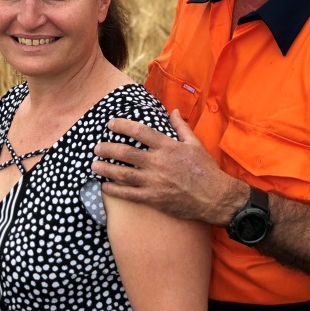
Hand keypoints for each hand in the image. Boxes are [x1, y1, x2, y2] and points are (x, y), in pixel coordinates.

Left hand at [93, 110, 245, 223]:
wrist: (215, 197)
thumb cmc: (206, 169)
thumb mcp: (195, 143)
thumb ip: (181, 126)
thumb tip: (173, 111)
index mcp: (168, 146)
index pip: (140, 131)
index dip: (122, 125)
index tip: (111, 124)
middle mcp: (158, 162)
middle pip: (125, 152)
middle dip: (107, 148)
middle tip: (97, 147)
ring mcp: (154, 182)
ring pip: (123, 173)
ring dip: (105, 169)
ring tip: (94, 165)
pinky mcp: (154, 199)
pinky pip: (129, 194)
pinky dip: (114, 190)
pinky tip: (104, 186)